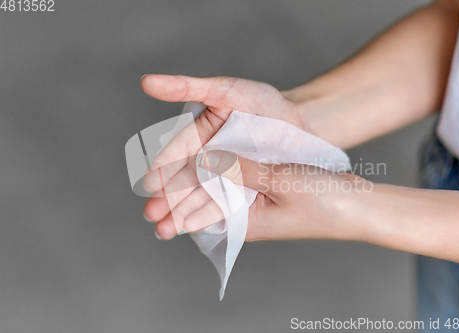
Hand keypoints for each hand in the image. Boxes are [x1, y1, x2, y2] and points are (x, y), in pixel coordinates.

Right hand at [141, 75, 304, 238]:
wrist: (300, 122)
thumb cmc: (262, 103)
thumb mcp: (224, 90)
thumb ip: (186, 87)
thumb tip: (146, 82)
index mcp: (199, 136)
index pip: (177, 153)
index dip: (163, 168)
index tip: (150, 183)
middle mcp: (207, 158)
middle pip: (184, 179)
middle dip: (166, 198)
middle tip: (151, 214)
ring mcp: (224, 177)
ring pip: (199, 195)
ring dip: (180, 213)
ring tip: (164, 230)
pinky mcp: (241, 192)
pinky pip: (222, 204)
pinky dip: (206, 216)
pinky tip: (190, 229)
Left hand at [171, 150, 368, 241]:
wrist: (357, 205)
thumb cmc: (326, 202)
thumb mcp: (282, 182)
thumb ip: (244, 168)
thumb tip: (208, 157)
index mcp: (248, 222)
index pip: (203, 215)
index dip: (177, 206)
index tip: (152, 199)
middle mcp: (248, 215)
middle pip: (206, 204)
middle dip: (178, 199)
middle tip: (148, 193)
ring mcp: (258, 201)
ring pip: (219, 190)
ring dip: (195, 183)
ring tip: (167, 178)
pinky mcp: (266, 187)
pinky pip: (236, 178)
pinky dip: (220, 168)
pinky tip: (205, 158)